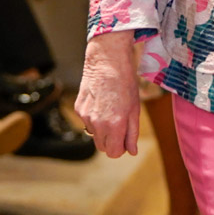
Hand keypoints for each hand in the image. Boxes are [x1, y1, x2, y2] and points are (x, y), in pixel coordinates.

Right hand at [77, 34, 141, 156]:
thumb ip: (132, 134)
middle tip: (119, 125)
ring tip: (110, 110)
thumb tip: (132, 152)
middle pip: (102, 147)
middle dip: (111, 141)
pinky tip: (101, 102)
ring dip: (102, 129)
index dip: (120, 148)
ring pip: (94, 134)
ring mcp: (85, 116)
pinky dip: (94, 118)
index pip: (113, 153)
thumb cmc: (125, 83)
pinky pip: (86, 122)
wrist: (108, 61)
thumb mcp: (135, 110)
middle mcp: (97, 124)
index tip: (125, 138)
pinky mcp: (78, 108)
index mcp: (114, 125)